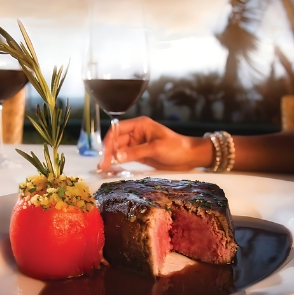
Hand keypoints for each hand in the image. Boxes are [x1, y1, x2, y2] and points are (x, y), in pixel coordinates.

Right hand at [98, 116, 212, 170]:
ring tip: (104, 168)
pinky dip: (119, 163)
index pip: (118, 130)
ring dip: (112, 158)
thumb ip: (136, 152)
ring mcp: (138, 145)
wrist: (190, 157)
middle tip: (103, 166)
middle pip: (116, 141)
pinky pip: (126, 158)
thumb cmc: (176, 147)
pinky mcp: (140, 155)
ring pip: (119, 150)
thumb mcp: (156, 148)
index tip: (105, 153)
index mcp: (140, 125)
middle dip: (109, 152)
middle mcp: (137, 134)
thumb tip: (116, 156)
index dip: (109, 141)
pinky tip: (113, 169)